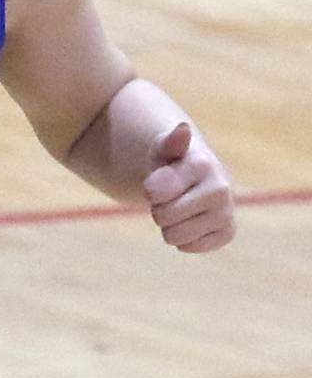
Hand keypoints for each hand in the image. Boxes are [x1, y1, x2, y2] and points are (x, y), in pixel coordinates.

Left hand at [143, 122, 235, 252]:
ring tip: (180, 208)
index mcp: (202, 164)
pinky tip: (191, 222)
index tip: (158, 182)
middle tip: (170, 197)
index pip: (154, 193)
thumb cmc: (170, 164)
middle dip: (158, 208)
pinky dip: (183, 239)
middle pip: (162, 217)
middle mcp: (220, 187)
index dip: (149, 191)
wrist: (194, 179)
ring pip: (173, 236)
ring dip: (170, 225)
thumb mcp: (162, 150)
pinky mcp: (227, 232)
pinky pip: (189, 247)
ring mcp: (226, 211)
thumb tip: (182, 129)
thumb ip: (169, 142)